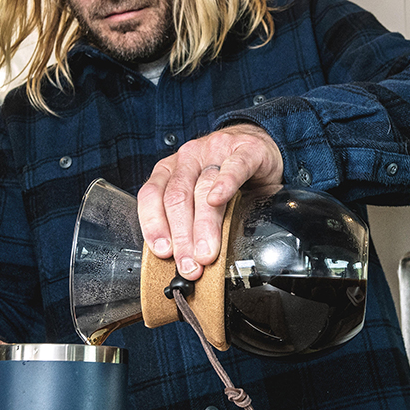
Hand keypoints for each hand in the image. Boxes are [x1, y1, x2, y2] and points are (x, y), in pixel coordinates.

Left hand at [138, 124, 283, 278]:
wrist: (258, 146)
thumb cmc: (225, 176)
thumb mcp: (198, 195)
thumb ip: (187, 221)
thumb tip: (181, 262)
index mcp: (170, 170)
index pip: (151, 196)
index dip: (154, 225)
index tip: (163, 252)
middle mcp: (188, 158)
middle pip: (177, 197)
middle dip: (182, 236)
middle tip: (189, 263)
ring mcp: (215, 151)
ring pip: (202, 187)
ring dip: (203, 225)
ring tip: (207, 251)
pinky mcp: (245, 150)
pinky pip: (233, 166)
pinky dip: (224, 184)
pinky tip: (218, 199)